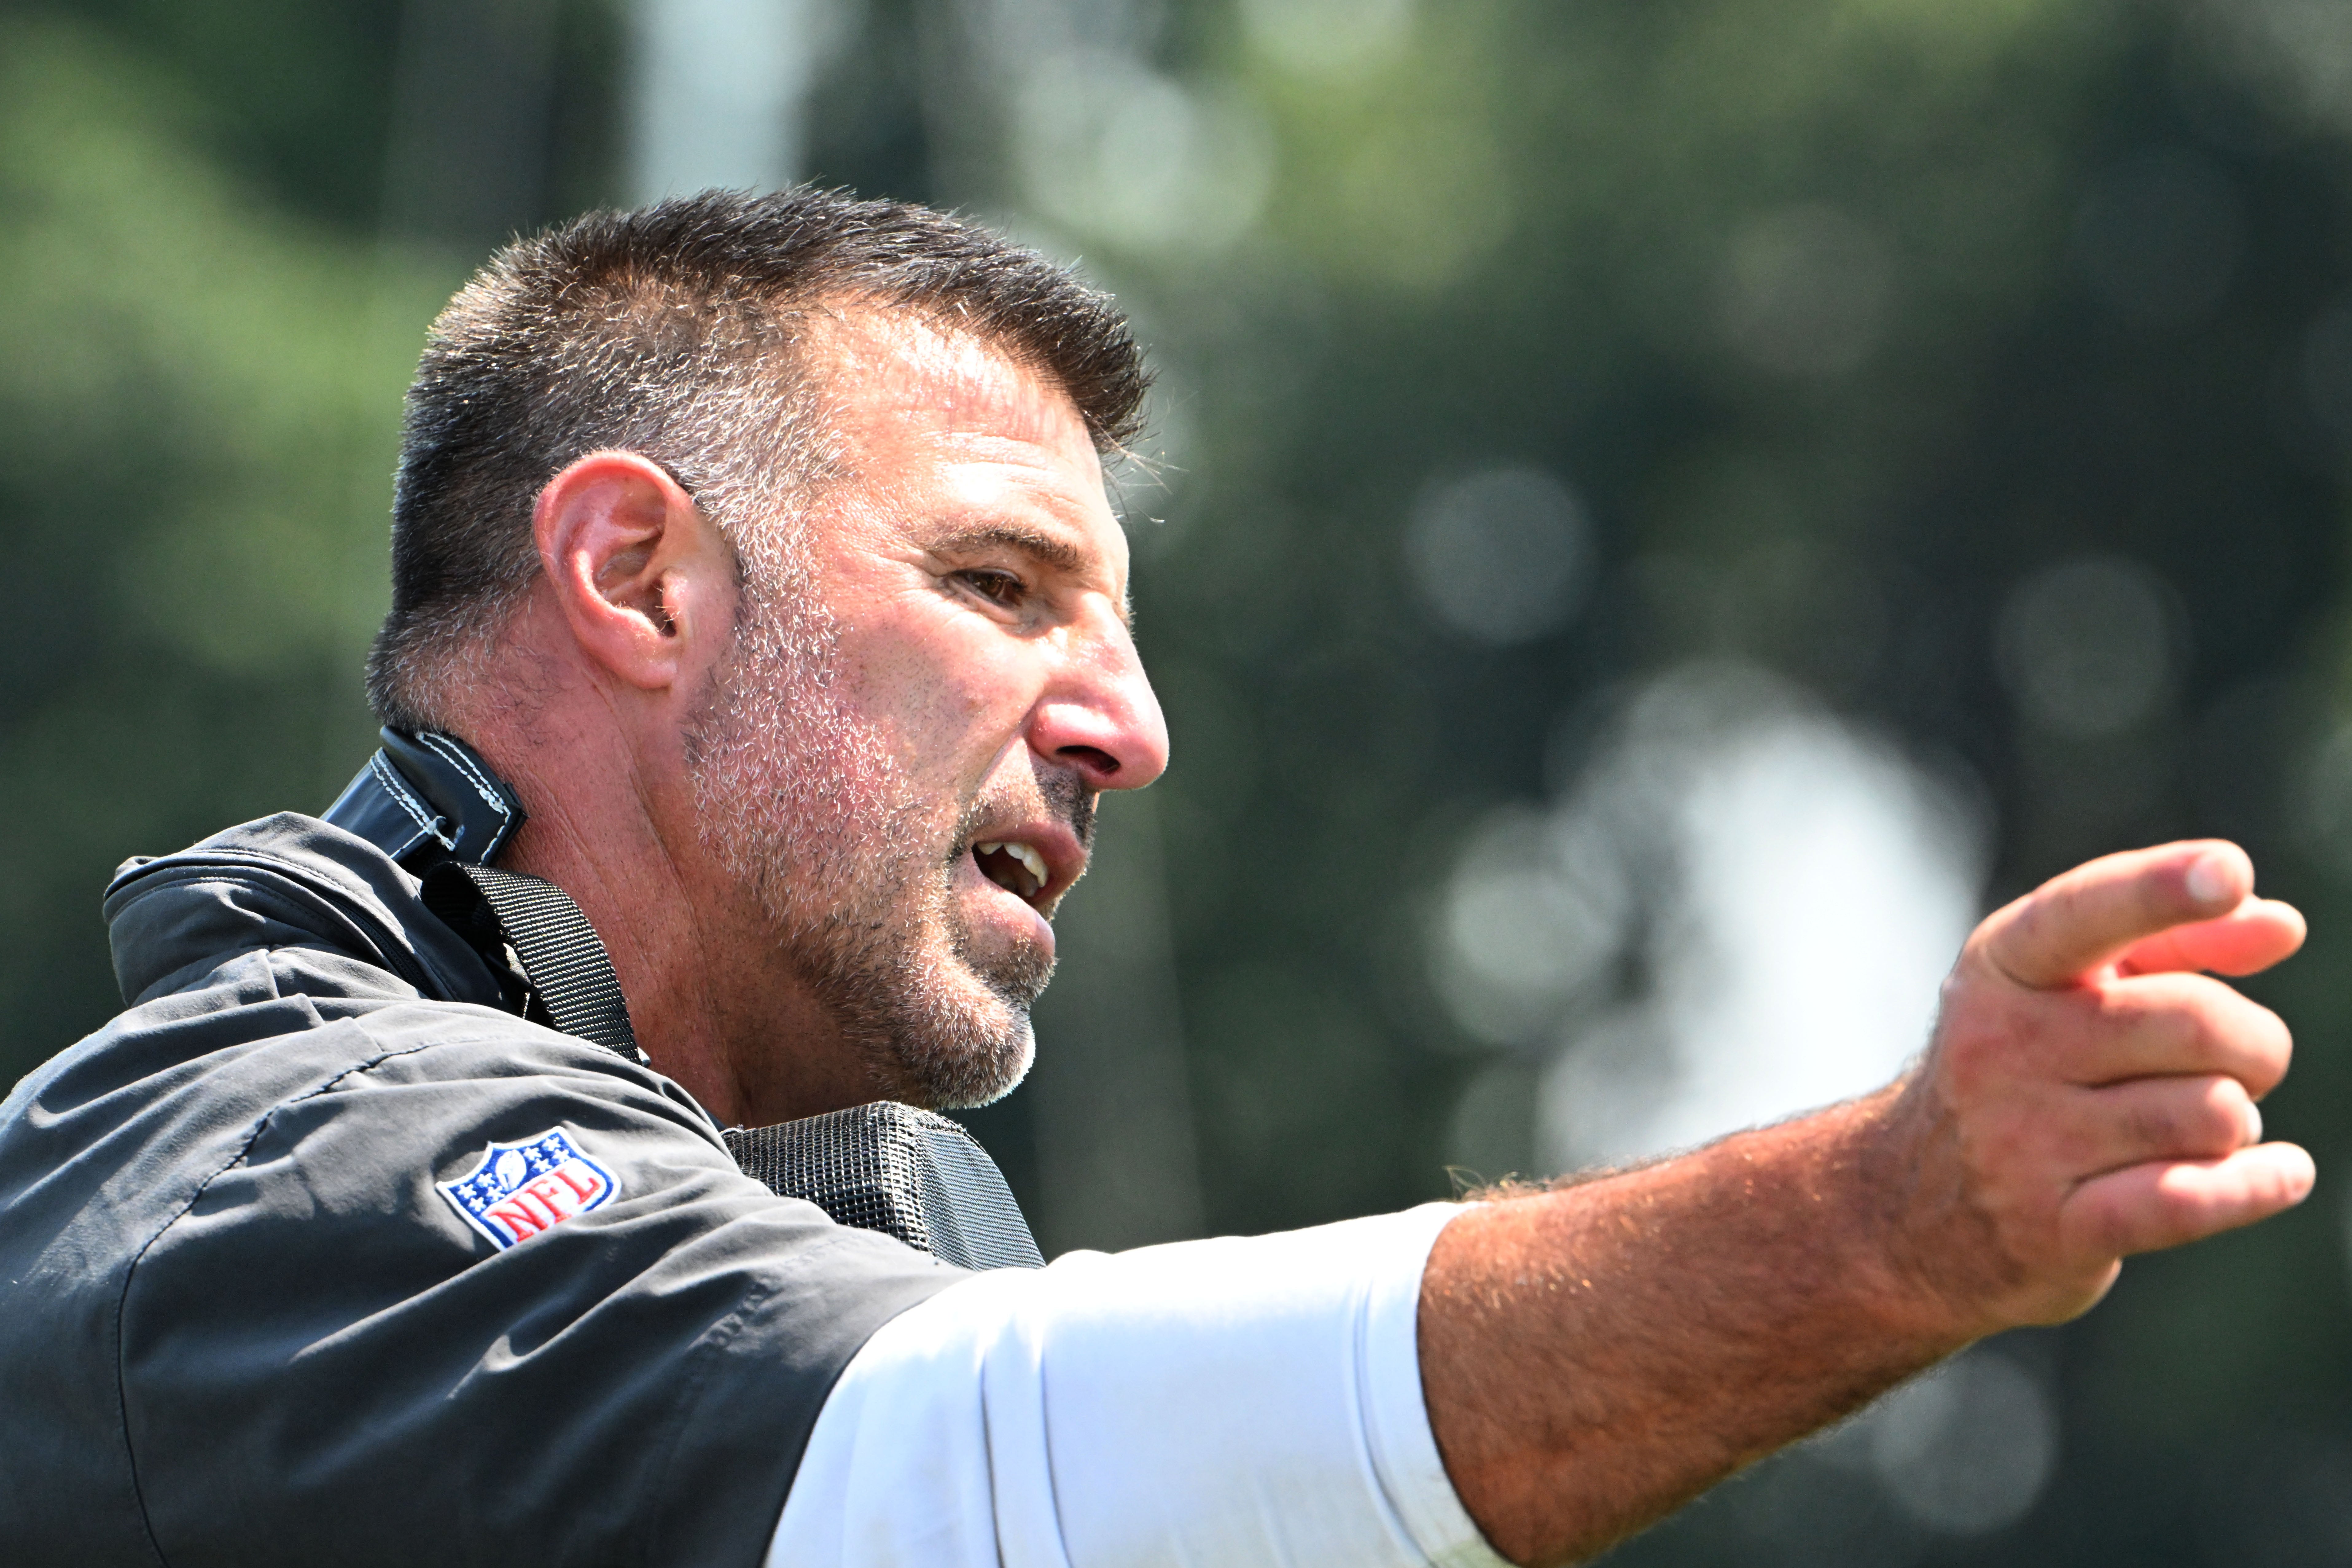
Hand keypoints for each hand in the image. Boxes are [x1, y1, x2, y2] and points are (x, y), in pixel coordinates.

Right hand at [1879, 840, 2311, 1334]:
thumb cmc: (2024, 1076)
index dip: (2161, 889)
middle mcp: (1999, 1046)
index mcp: (2002, 969)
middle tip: (2238, 1063)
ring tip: (2198, 1128)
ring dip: (2236, 1120)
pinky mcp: (2051, 1229)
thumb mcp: (2071, 995)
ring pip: (2209, 1113)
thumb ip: (2177, 946)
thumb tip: (2281, 925)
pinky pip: (2190, 1201)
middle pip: (2191, 1022)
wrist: (1904, 1210)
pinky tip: (2281, 1172)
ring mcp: (2019, 1141)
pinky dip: (2256, 1185)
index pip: (2085, 913)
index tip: (2227, 870)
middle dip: (2252, 1043)